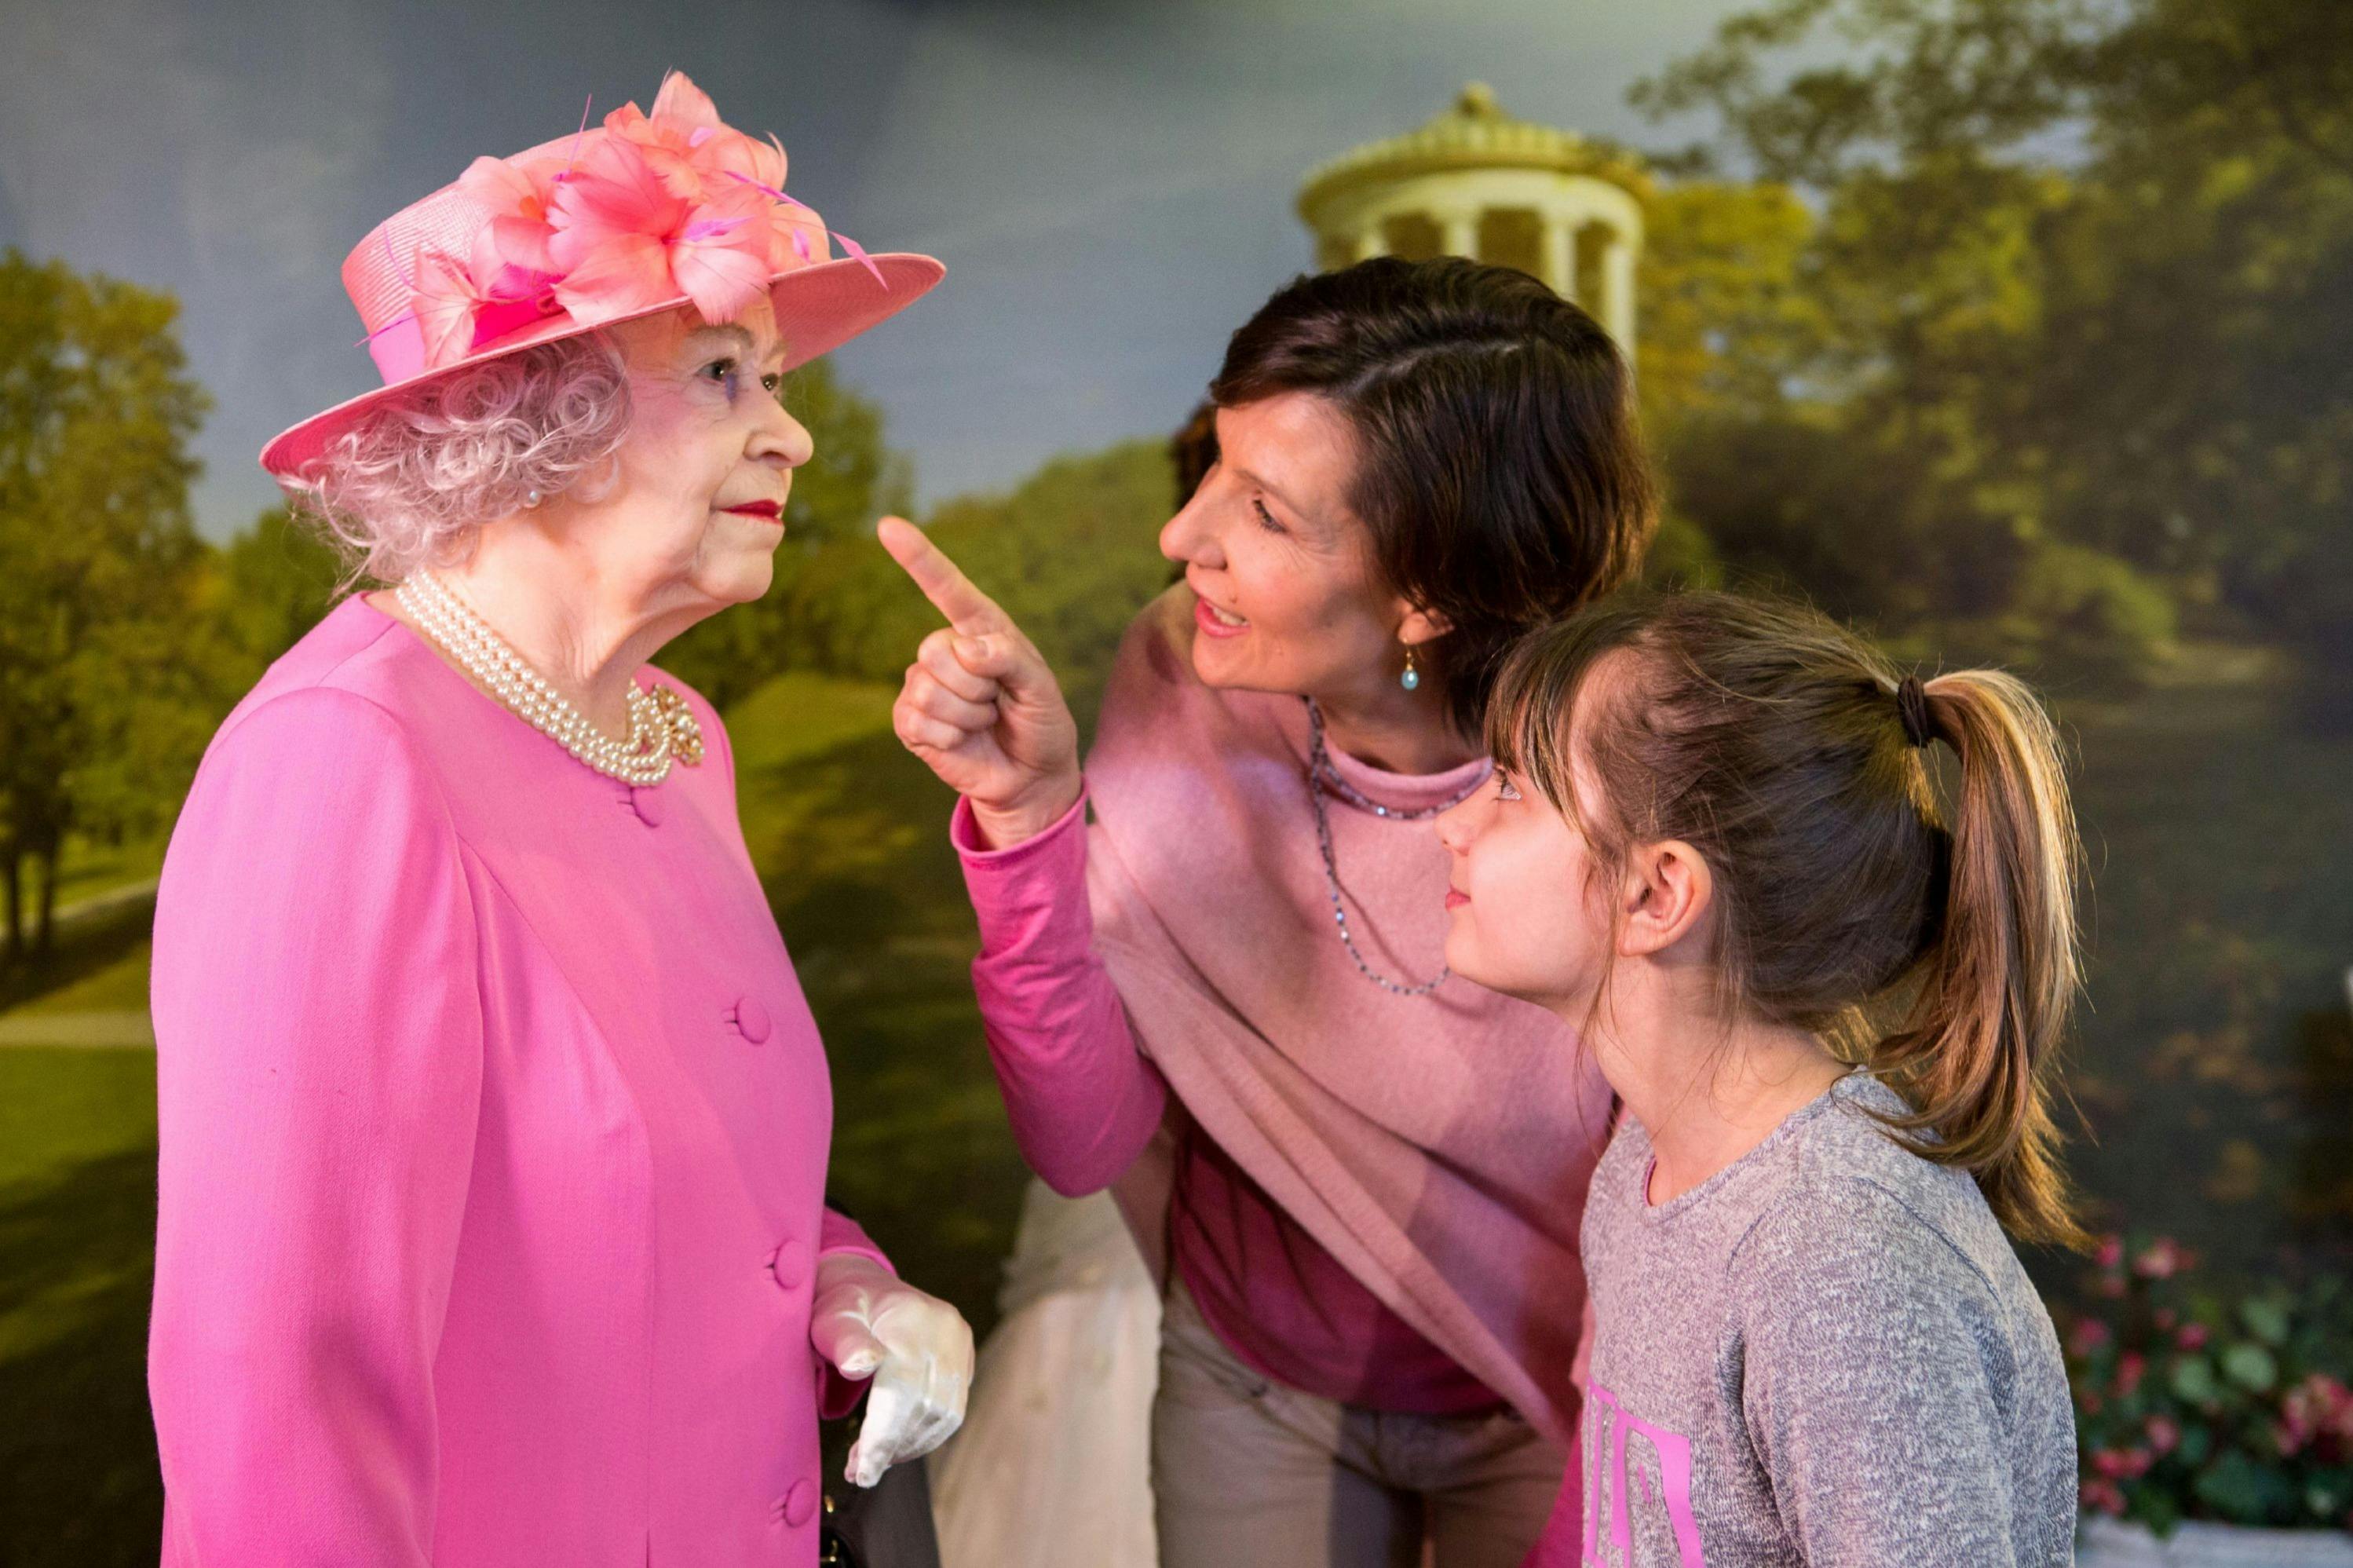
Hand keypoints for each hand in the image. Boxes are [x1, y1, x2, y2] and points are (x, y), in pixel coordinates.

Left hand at [810, 1253, 974, 1488]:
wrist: (867, 1287)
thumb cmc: (841, 1307)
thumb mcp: (830, 1318)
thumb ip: (844, 1341)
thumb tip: (861, 1364)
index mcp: (910, 1318)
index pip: (903, 1389)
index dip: (883, 1437)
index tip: (862, 1473)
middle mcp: (945, 1329)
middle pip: (927, 1406)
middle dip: (892, 1447)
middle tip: (859, 1470)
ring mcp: (960, 1341)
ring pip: (946, 1414)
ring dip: (909, 1445)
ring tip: (874, 1459)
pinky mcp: (965, 1355)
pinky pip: (954, 1408)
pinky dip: (925, 1434)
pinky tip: (897, 1443)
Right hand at [878, 517, 1082, 847]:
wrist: (1029, 777)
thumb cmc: (1040, 724)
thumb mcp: (1041, 688)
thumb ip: (1010, 658)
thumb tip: (966, 648)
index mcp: (982, 631)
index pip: (948, 588)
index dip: (918, 558)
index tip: (888, 526)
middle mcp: (948, 651)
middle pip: (936, 650)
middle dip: (976, 685)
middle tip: (996, 703)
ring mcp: (924, 685)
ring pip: (929, 689)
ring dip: (966, 714)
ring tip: (983, 721)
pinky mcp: (910, 721)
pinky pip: (917, 720)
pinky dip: (949, 737)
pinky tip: (963, 740)